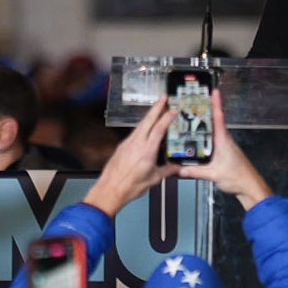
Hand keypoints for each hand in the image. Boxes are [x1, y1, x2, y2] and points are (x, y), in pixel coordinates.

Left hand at [82, 94, 180, 216]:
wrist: (110, 190)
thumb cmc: (129, 186)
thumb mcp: (154, 179)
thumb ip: (167, 171)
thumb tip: (177, 168)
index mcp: (147, 151)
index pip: (159, 129)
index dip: (166, 117)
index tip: (172, 110)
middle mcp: (136, 144)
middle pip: (148, 120)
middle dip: (156, 107)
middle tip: (163, 98)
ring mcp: (128, 143)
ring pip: (140, 125)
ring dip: (149, 116)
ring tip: (156, 110)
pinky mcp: (122, 146)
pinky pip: (134, 132)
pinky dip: (142, 126)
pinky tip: (145, 128)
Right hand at [177, 90, 271, 209]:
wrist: (249, 186)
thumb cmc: (237, 177)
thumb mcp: (213, 174)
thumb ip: (195, 171)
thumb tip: (179, 170)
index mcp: (223, 139)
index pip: (219, 117)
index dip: (216, 103)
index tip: (214, 91)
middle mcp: (224, 140)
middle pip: (215, 120)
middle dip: (206, 110)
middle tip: (195, 101)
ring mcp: (225, 145)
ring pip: (213, 130)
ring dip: (204, 123)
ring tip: (191, 117)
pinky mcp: (224, 152)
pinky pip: (213, 140)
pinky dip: (205, 136)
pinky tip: (196, 140)